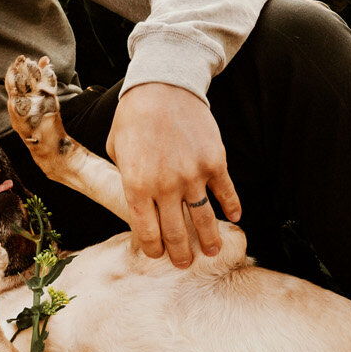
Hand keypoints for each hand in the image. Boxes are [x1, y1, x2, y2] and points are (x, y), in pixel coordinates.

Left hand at [106, 82, 241, 266]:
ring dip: (208, 240)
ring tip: (210, 251)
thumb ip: (126, 177)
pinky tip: (234, 218)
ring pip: (204, 219)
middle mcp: (165, 186)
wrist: (162, 87)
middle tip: (184, 264)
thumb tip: (137, 199)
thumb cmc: (133, 117)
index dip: (152, 247)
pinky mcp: (215, 163)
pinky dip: (232, 208)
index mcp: (135, 184)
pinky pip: (226, 193)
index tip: (157, 255)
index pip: (145, 230)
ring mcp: (193, 175)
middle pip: (175, 232)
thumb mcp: (116, 149)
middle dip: (180, 253)